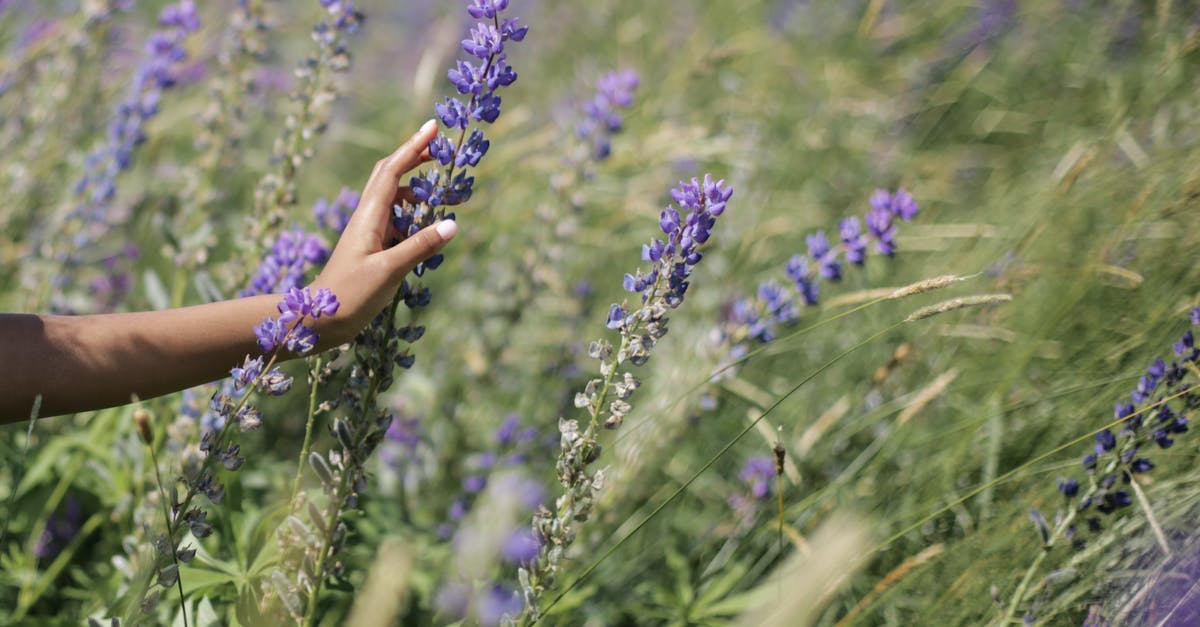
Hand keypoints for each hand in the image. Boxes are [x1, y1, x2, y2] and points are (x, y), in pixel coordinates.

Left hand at [310, 119, 456, 345]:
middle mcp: (367, 218)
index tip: (433, 127)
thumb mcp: (389, 271)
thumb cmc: (350, 295)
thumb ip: (421, 246)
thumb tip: (452, 225)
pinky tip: (428, 231)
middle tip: (439, 147)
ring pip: (394, 198)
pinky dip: (414, 218)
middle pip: (390, 174)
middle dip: (413, 157)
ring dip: (418, 191)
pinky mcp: (372, 248)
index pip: (393, 170)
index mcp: (369, 216)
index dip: (413, 147)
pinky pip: (396, 222)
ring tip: (443, 197)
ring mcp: (368, 232)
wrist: (321, 319)